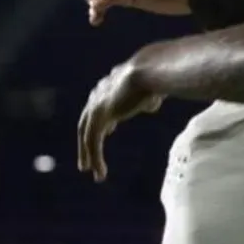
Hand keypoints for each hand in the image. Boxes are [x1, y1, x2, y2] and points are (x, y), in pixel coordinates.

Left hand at [77, 63, 162, 181]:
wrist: (150, 70)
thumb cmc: (157, 75)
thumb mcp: (153, 88)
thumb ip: (149, 97)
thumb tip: (151, 105)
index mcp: (110, 86)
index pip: (101, 105)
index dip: (103, 119)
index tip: (109, 131)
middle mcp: (98, 94)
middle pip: (86, 122)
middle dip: (86, 141)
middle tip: (86, 158)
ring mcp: (96, 106)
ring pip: (87, 135)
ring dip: (87, 154)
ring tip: (88, 170)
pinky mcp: (99, 117)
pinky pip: (93, 142)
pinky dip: (95, 158)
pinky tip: (100, 172)